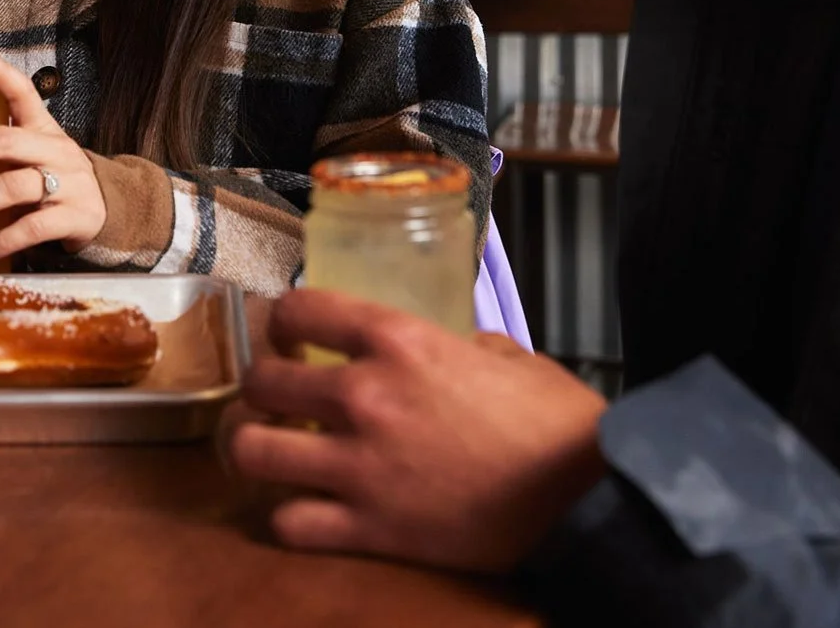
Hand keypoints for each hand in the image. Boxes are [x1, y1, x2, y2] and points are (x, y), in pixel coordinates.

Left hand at [0, 48, 106, 261]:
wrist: (109, 212)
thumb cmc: (57, 179)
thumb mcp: (36, 154)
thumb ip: (1, 148)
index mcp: (44, 129)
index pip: (26, 93)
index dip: (3, 74)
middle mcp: (56, 150)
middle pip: (6, 141)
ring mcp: (69, 182)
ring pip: (15, 187)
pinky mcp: (75, 216)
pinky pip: (34, 227)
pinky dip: (3, 240)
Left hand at [227, 289, 608, 574]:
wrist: (587, 498)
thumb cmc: (557, 423)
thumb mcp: (509, 356)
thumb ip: (462, 344)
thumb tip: (452, 348)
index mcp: (398, 340)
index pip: (299, 310)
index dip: (283, 322)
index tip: (290, 337)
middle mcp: (364, 396)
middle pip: (260, 381)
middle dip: (261, 387)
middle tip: (277, 399)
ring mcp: (359, 465)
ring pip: (252, 451)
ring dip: (253, 448)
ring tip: (269, 450)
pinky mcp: (369, 528)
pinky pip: (288, 523)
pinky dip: (286, 517)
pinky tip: (302, 509)